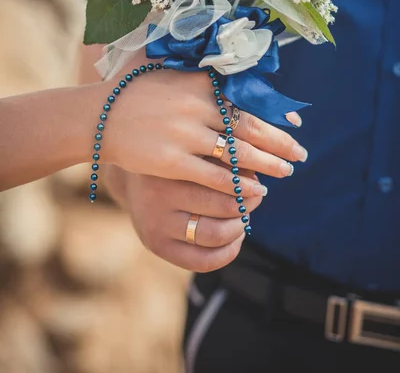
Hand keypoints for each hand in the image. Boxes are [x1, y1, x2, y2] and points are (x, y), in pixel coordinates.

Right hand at [103, 67, 307, 196]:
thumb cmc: (135, 91)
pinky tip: (256, 191)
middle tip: (300, 155)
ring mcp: (184, 135)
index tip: (295, 124)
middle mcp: (195, 106)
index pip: (247, 98)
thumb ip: (197, 61)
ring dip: (267, 166)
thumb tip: (228, 47)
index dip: (274, 114)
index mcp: (198, 82)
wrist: (99, 118)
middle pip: (249, 127)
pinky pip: (216, 177)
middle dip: (280, 143)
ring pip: (238, 154)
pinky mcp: (173, 162)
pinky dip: (239, 185)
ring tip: (286, 173)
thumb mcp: (166, 66)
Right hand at [104, 164, 264, 271]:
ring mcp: (156, 224)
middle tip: (255, 197)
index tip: (257, 182)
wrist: (132, 177)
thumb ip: (224, 156)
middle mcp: (159, 196)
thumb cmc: (176, 159)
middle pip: (224, 207)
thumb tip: (260, 173)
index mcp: (172, 167)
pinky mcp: (155, 245)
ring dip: (240, 227)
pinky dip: (228, 251)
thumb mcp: (195, 149)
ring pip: (216, 235)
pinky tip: (234, 237)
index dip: (248, 184)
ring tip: (244, 217)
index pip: (225, 180)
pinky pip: (202, 261)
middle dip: (247, 204)